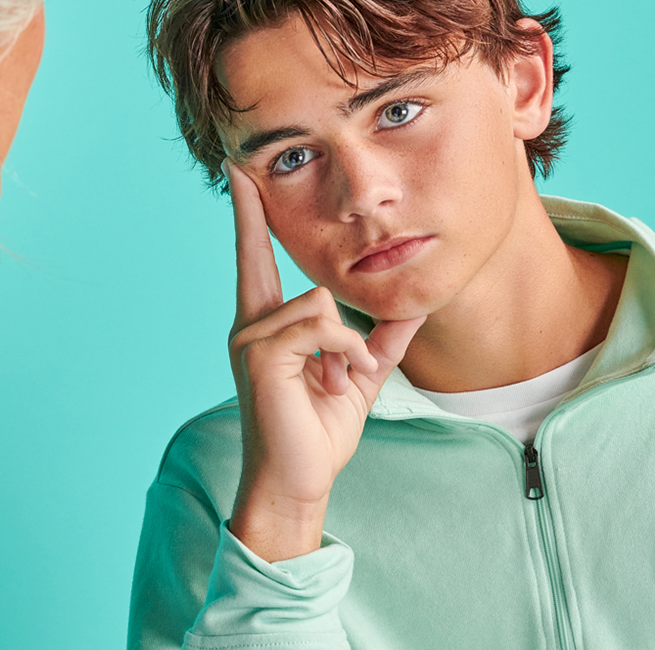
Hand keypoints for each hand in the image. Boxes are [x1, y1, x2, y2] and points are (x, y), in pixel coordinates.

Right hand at [224, 161, 424, 561]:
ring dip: (348, 346)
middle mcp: (250, 324)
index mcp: (266, 323)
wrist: (296, 482)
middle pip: (285, 270)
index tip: (238, 171)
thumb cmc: (317, 432)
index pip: (254, 257)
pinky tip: (341, 382)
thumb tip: (415, 305)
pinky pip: (319, 325)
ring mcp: (251, 338)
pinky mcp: (261, 355)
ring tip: (343, 383)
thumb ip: (379, 338)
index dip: (247, 214)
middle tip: (307, 321)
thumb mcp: (357, 376)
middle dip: (276, 249)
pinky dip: (344, 353)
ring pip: (318, 302)